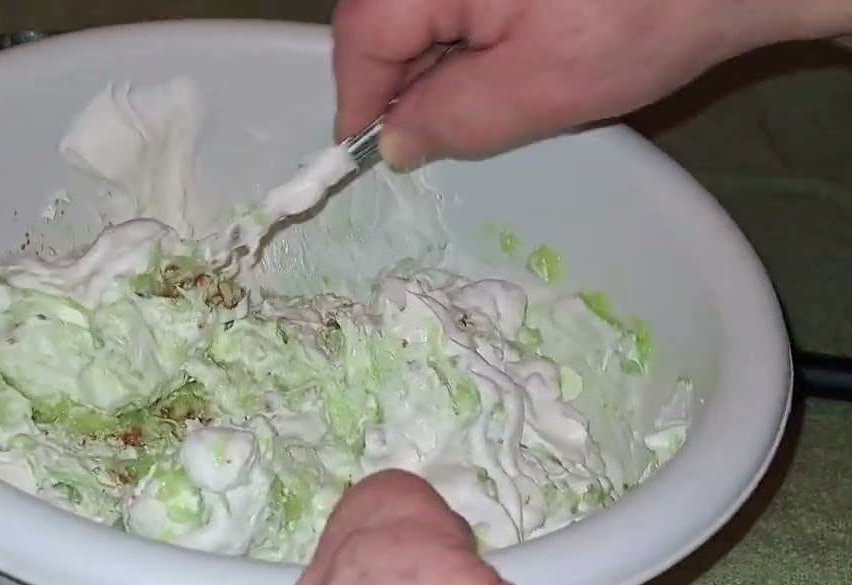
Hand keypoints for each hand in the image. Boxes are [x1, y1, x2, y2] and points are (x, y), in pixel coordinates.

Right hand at [332, 0, 851, 166]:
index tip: (363, 152)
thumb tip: (390, 143)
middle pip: (386, 20)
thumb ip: (452, 119)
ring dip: (435, 63)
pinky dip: (466, 38)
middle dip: (400, 82)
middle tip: (430, 137)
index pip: (363, 35)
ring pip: (418, 13)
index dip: (357, 99)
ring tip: (487, 96)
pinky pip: (454, 4)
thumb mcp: (542, 88)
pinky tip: (505, 62)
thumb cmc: (644, 18)